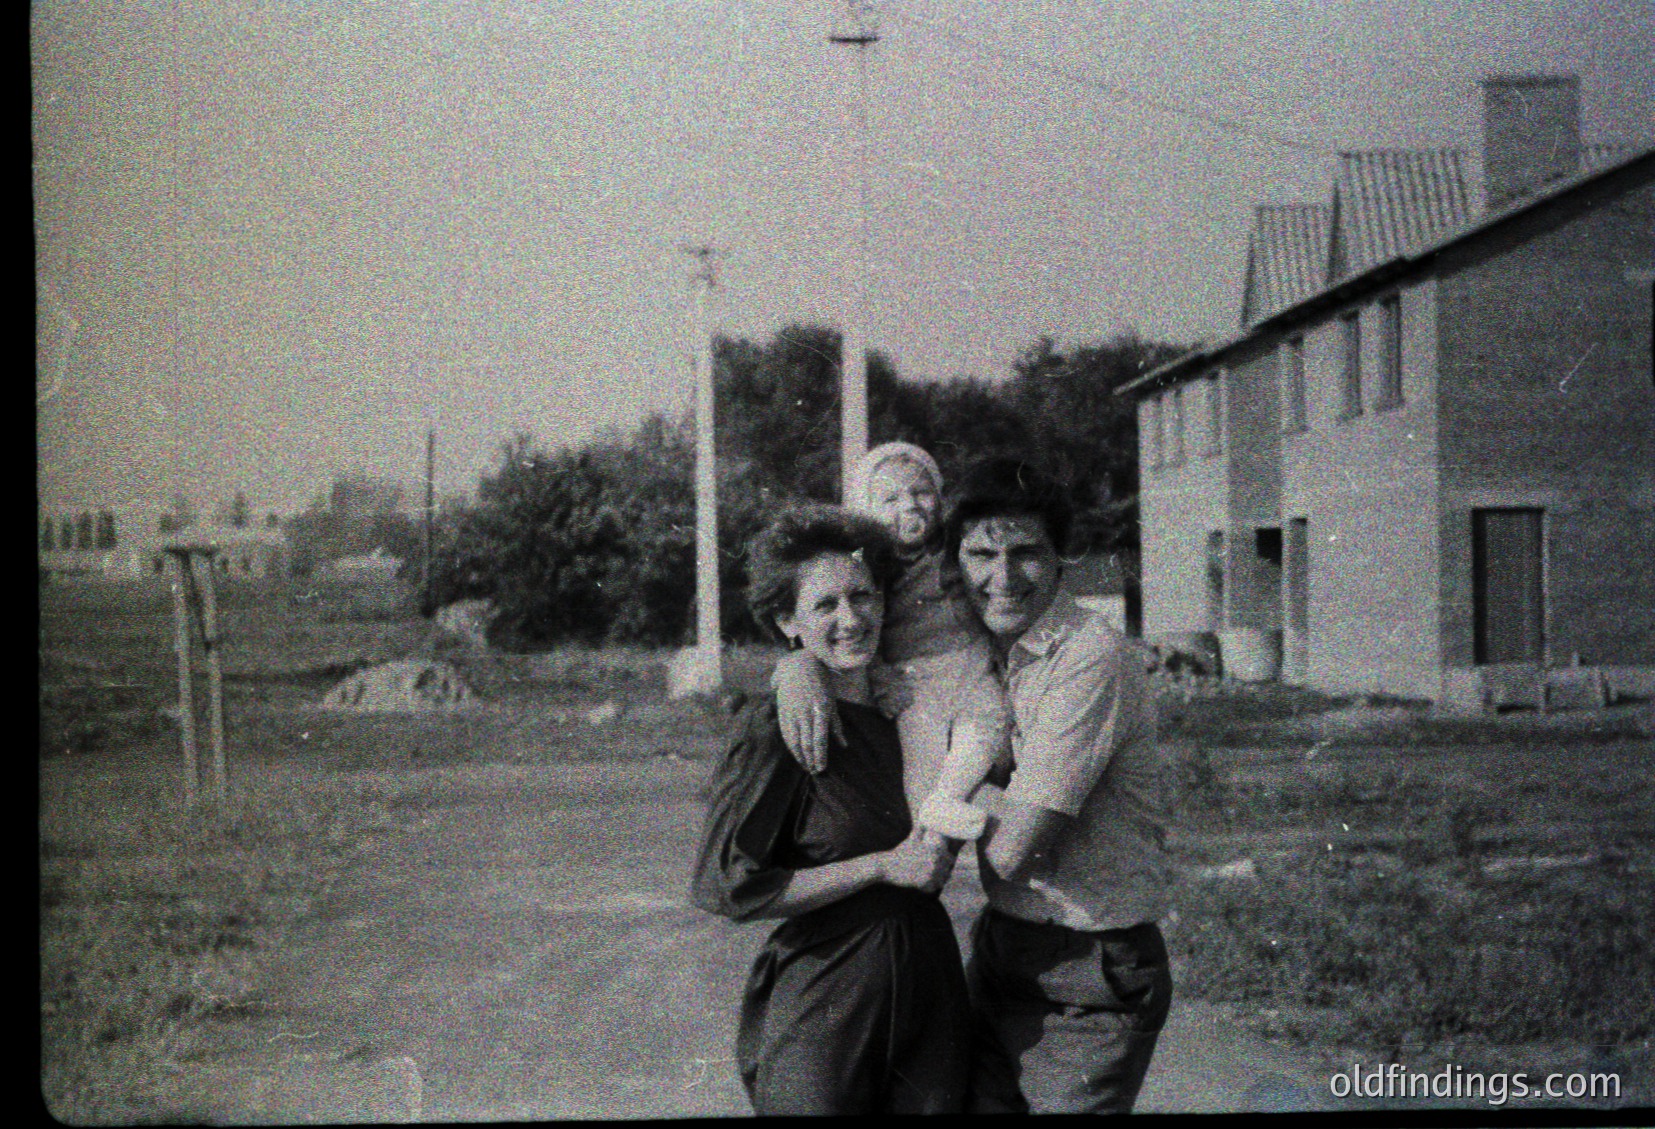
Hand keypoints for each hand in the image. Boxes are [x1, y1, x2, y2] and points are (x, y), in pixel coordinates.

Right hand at [774, 651, 839, 772]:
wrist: (799, 666)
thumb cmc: (821, 684)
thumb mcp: (832, 702)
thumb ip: (836, 725)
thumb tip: (843, 745)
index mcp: (821, 709)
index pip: (820, 740)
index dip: (820, 757)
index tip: (822, 768)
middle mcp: (806, 712)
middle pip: (807, 743)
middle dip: (811, 760)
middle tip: (815, 772)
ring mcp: (792, 712)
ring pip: (795, 741)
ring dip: (800, 757)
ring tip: (806, 767)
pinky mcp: (783, 712)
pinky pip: (786, 733)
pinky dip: (791, 747)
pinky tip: (796, 754)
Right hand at [878, 829, 956, 892]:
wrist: (887, 865)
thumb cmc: (899, 852)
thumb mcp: (910, 839)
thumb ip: (919, 830)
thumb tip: (924, 821)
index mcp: (934, 851)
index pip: (951, 859)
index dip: (949, 862)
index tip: (944, 864)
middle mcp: (934, 862)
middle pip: (947, 871)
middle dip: (944, 873)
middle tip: (938, 874)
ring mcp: (929, 873)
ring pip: (942, 882)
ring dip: (938, 882)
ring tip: (934, 881)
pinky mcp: (923, 884)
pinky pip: (932, 889)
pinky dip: (930, 889)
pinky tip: (927, 886)